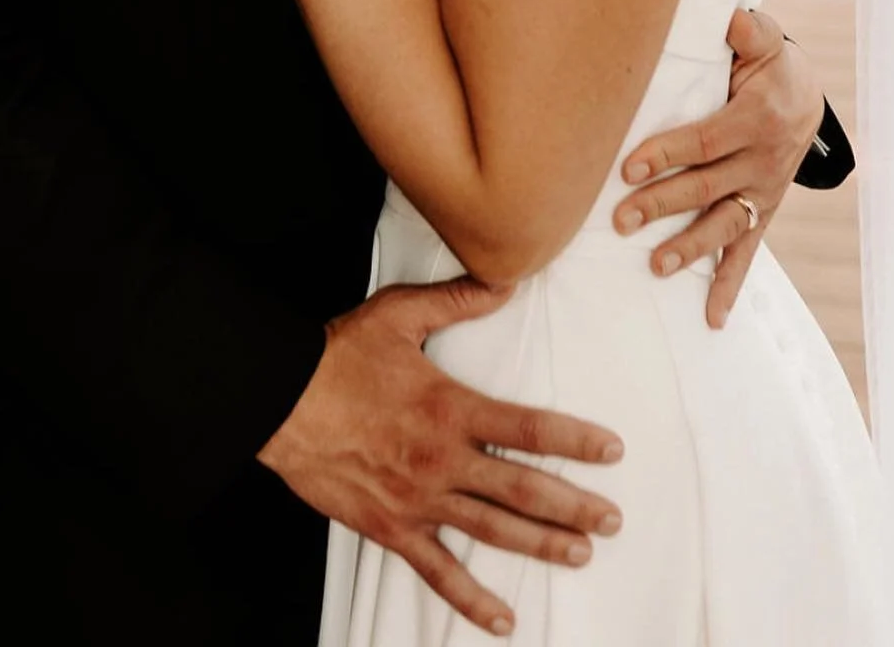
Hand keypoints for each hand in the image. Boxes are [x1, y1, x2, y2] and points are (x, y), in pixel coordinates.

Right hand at [259, 278, 624, 637]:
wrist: (281, 400)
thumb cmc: (338, 356)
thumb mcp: (398, 313)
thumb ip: (457, 299)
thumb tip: (506, 281)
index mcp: (450, 408)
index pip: (528, 429)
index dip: (575, 441)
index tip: (611, 452)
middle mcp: (442, 460)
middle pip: (522, 490)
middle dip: (573, 507)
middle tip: (611, 520)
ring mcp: (418, 500)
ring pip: (492, 531)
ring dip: (542, 546)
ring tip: (581, 555)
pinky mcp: (391, 528)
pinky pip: (438, 571)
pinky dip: (472, 600)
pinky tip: (503, 620)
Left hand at [611, 9, 822, 329]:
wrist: (809, 97)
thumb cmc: (769, 63)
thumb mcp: (764, 38)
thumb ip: (743, 29)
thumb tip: (727, 13)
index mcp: (758, 117)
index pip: (705, 140)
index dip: (666, 153)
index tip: (627, 168)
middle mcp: (765, 160)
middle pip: (707, 187)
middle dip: (663, 205)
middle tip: (620, 220)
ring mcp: (765, 192)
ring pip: (725, 225)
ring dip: (691, 248)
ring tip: (656, 265)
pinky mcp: (764, 212)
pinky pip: (748, 252)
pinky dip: (730, 286)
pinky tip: (713, 319)